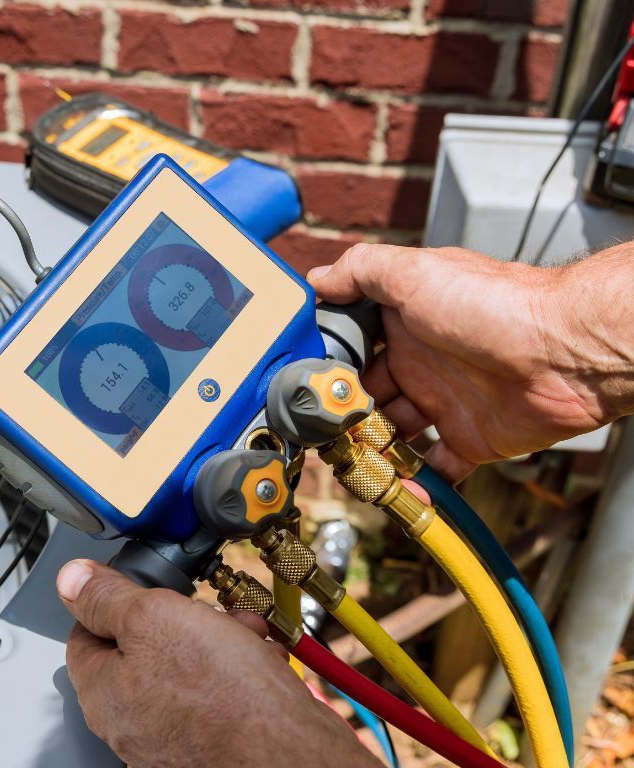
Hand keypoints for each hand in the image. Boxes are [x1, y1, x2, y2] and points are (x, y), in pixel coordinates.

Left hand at [57, 559, 379, 767]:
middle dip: (178, 617)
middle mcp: (132, 723)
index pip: (85, 633)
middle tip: (202, 610)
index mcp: (103, 695)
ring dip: (215, 638)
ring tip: (241, 632)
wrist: (293, 752)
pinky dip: (236, 668)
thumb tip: (71, 580)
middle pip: (141, 647)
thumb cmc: (225, 697)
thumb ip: (106, 597)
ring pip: (185, 665)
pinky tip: (258, 658)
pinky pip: (216, 691)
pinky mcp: (213, 742)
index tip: (139, 586)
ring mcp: (172, 736)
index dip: (112, 600)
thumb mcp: (152, 617)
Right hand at [308, 244, 615, 479]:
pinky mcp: (470, 439)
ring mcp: (445, 403)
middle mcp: (422, 364)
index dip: (329, 369)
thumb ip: (360, 270)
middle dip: (343, 417)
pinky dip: (417, 483)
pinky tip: (397, 488)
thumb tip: (317, 279)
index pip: (353, 350)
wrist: (563, 351)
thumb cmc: (494, 304)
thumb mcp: (413, 272)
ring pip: (393, 436)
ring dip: (370, 452)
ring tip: (349, 465)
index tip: (306, 388)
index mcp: (404, 325)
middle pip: (367, 398)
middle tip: (323, 435)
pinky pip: (437, 467)